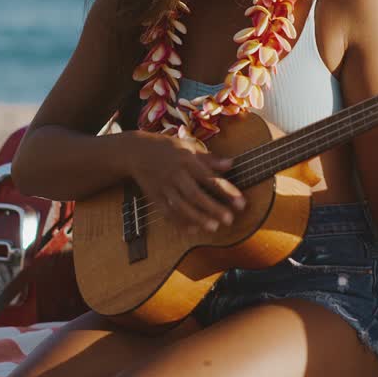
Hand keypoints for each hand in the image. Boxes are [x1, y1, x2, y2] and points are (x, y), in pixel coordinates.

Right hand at [124, 131, 245, 232]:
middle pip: (195, 195)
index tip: (241, 202)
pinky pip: (167, 212)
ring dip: (198, 218)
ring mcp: (164, 187)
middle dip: (213, 208)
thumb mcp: (188, 146)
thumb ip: (209, 158)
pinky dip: (179, 222)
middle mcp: (175, 174)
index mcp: (187, 160)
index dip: (226, 191)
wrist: (136, 151)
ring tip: (214, 227)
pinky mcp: (154, 196)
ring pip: (181, 206)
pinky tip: (193, 230)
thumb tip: (231, 164)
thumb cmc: (167, 148)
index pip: (209, 178)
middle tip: (229, 219)